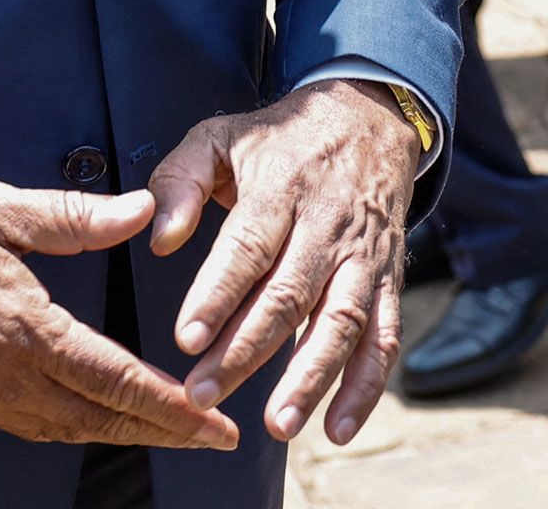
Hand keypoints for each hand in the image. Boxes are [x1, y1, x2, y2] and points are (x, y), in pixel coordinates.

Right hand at [0, 181, 236, 450]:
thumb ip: (73, 218)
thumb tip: (142, 211)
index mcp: (24, 330)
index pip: (116, 380)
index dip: (173, 407)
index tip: (216, 423)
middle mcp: (5, 377)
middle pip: (101, 419)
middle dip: (164, 432)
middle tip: (213, 438)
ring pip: (65, 429)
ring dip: (120, 432)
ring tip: (166, 430)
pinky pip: (28, 424)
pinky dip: (72, 426)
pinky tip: (88, 414)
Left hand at [144, 79, 417, 445]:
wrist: (368, 118)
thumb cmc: (278, 139)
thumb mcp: (220, 135)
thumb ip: (180, 180)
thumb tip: (158, 239)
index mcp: (282, 186)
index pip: (249, 244)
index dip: (219, 293)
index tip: (186, 339)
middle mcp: (327, 225)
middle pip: (290, 293)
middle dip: (247, 350)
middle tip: (203, 394)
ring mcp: (363, 256)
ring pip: (342, 322)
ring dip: (311, 377)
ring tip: (278, 425)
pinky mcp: (389, 280)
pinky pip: (385, 338)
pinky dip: (367, 387)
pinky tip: (337, 429)